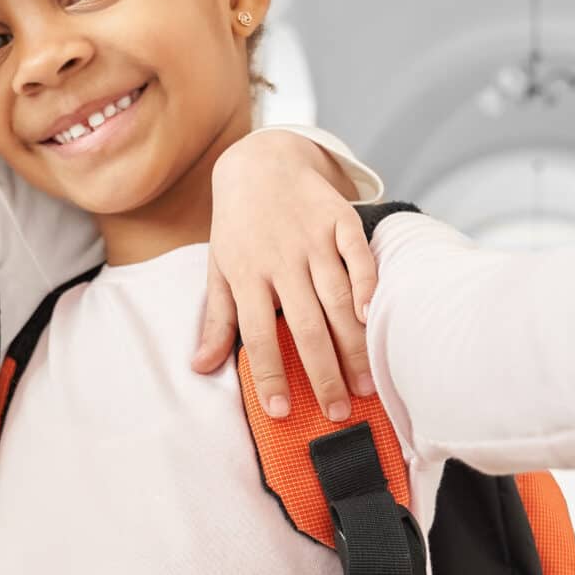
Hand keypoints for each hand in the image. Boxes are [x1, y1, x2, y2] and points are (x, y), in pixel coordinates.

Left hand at [192, 132, 380, 422]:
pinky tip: (373, 319)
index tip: (280, 411)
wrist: (261, 161)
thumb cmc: (238, 226)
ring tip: (365, 386)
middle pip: (305, 325)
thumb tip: (200, 368)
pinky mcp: (340, 220)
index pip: (257, 334)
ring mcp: (314, 239)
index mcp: (247, 274)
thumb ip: (216, 320)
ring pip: (337, 300)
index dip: (269, 374)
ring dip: (353, 346)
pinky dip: (369, 286)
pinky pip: (359, 257)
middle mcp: (281, 260)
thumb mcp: (218, 268)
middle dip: (323, 373)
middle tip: (339, 413)